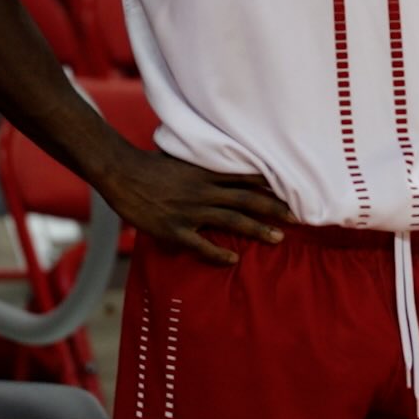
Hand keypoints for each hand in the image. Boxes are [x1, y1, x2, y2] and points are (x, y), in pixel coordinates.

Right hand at [102, 146, 295, 266]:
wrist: (122, 172)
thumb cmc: (150, 165)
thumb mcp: (182, 159)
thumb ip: (203, 166)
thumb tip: (220, 168)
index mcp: (206, 172)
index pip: (245, 178)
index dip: (269, 186)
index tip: (291, 192)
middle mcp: (203, 190)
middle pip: (246, 199)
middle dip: (273, 208)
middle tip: (296, 217)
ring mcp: (190, 210)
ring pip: (232, 220)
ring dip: (257, 229)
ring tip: (278, 238)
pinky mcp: (174, 228)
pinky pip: (201, 244)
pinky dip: (219, 253)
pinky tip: (234, 259)